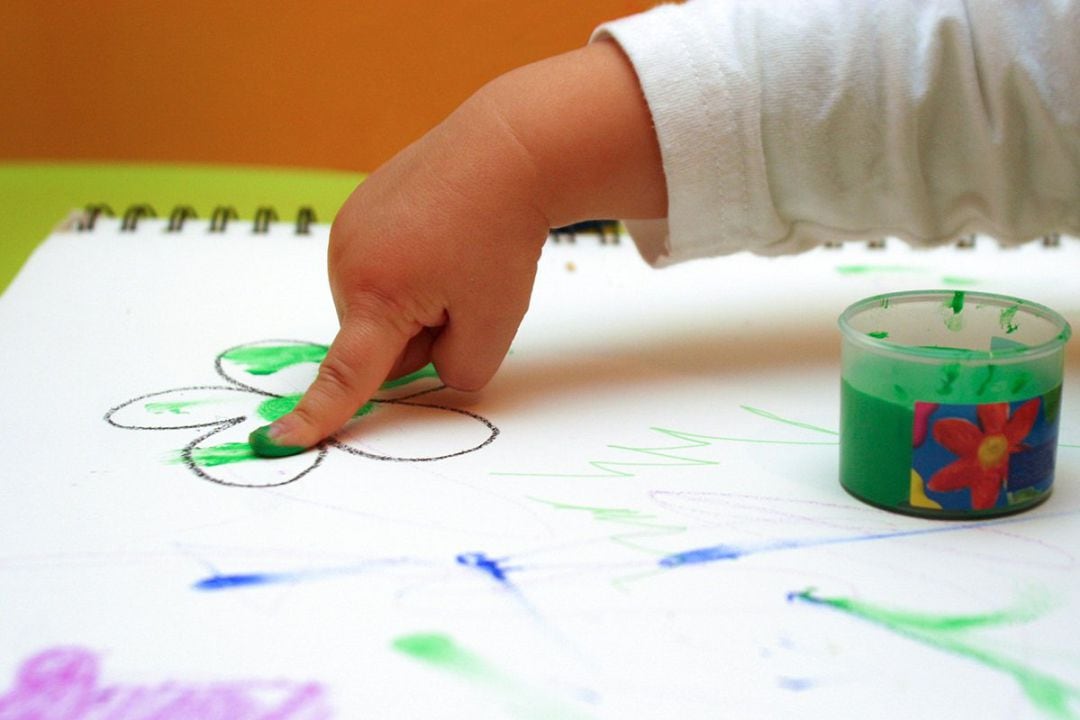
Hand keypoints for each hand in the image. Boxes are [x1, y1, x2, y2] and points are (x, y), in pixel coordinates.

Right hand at [252, 40, 665, 454]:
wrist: (506, 150)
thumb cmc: (503, 237)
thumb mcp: (494, 328)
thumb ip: (456, 373)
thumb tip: (424, 369)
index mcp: (377, 296)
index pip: (345, 375)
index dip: (317, 414)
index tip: (279, 440)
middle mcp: (347, 262)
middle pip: (376, 342)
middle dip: (418, 335)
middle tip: (464, 288)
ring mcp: (347, 230)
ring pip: (375, 307)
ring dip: (412, 301)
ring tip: (454, 254)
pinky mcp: (356, 210)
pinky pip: (376, 269)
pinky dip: (405, 267)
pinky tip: (439, 232)